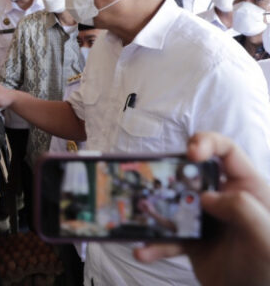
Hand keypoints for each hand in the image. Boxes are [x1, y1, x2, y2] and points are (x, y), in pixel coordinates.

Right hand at [134, 132, 269, 285]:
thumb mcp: (265, 237)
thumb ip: (242, 209)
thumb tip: (206, 197)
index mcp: (247, 188)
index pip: (227, 151)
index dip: (207, 144)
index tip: (190, 153)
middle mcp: (224, 199)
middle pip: (190, 174)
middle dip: (168, 175)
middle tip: (153, 184)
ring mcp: (206, 219)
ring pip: (173, 204)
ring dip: (153, 211)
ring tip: (139, 218)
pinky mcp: (192, 241)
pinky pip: (168, 236)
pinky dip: (153, 244)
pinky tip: (143, 251)